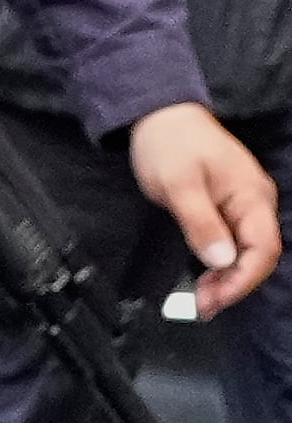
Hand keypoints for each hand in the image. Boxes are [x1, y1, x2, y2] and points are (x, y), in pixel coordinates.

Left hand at [125, 102, 282, 316]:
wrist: (160, 116)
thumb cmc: (169, 145)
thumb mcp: (179, 184)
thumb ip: (201, 223)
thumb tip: (222, 261)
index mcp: (252, 196)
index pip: (263, 248)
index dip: (243, 279)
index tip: (215, 300)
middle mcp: (256, 203)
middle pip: (258, 255)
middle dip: (234, 284)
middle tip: (202, 306)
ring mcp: (243, 205)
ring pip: (247, 252)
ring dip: (227, 278)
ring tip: (201, 299)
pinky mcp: (227, 208)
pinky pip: (234, 242)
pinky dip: (221, 264)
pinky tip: (205, 277)